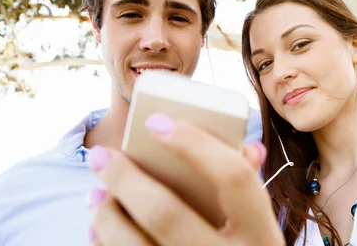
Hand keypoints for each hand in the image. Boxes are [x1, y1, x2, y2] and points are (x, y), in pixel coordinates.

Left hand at [86, 114, 283, 245]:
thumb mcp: (259, 228)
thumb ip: (248, 187)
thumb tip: (247, 146)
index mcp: (261, 234)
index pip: (233, 177)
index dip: (194, 144)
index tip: (156, 122)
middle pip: (167, 214)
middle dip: (124, 179)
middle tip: (99, 155)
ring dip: (106, 215)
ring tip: (96, 193)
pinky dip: (104, 244)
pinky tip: (97, 228)